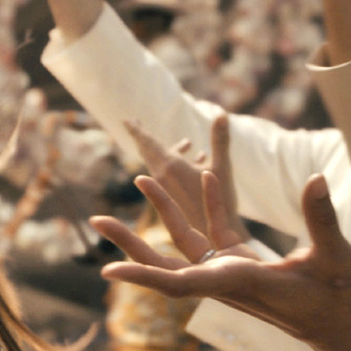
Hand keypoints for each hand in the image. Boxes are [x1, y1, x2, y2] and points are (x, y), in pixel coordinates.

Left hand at [91, 171, 350, 350]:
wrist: (339, 327)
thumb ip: (322, 220)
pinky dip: (204, 207)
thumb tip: (315, 178)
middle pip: (165, 265)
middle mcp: (224, 280)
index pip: (183, 283)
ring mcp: (228, 273)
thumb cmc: (338, 298)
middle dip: (131, 244)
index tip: (109, 271)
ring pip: (181, 246)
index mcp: (240, 283)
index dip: (144, 278)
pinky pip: (211, 234)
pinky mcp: (238, 265)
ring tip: (140, 179)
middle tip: (96, 220)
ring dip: (161, 214)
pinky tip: (205, 175)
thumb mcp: (335, 258)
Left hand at [121, 114, 242, 240]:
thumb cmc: (222, 202)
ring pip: (162, 164)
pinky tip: (200, 163)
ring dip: (172, 151)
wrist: (219, 237)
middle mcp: (163, 177)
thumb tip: (221, 112)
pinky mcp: (174, 197)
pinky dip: (181, 165)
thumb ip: (221, 139)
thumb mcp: (223, 167)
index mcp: (169, 167)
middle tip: (136, 124)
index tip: (126, 119)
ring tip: (188, 143)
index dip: (137, 130)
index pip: (147, 143)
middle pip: (149, 152)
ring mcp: (167, 188)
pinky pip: (171, 175)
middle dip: (145, 137)